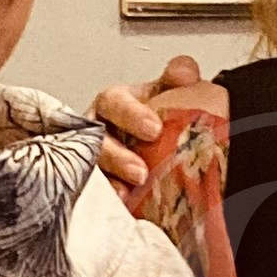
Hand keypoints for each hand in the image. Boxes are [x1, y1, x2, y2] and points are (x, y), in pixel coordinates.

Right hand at [90, 52, 204, 187]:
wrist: (162, 144)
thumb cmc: (158, 116)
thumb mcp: (169, 92)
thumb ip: (179, 77)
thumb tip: (185, 72)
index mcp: (114, 103)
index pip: (114, 102)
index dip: (131, 115)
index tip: (154, 129)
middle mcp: (99, 129)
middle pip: (96, 140)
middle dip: (117, 156)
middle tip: (141, 171)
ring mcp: (96, 157)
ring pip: (91, 167)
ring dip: (110, 180)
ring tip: (128, 192)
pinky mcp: (101, 182)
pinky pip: (98, 191)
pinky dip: (109, 197)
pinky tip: (123, 204)